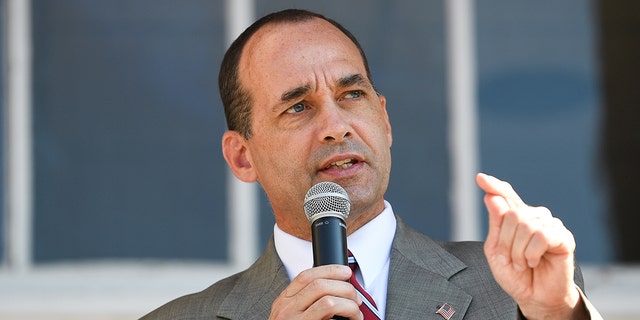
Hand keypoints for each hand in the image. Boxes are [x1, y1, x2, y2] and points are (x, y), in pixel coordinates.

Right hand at [269, 264, 362, 319]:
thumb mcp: (291, 316)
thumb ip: (304, 303)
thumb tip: (334, 288)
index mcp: (283, 302)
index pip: (306, 276)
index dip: (329, 270)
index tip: (345, 272)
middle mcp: (285, 310)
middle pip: (319, 285)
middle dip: (344, 287)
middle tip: (356, 298)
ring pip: (328, 301)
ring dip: (349, 304)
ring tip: (356, 313)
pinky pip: (329, 314)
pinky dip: (347, 314)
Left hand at [476, 173, 585, 319]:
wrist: (534, 297)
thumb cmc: (516, 275)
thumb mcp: (496, 251)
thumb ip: (495, 224)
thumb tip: (491, 197)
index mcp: (517, 219)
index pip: (506, 196)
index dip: (495, 186)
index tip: (480, 178)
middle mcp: (535, 217)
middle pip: (512, 214)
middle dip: (505, 242)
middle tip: (510, 260)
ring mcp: (550, 225)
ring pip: (526, 224)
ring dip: (518, 251)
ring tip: (523, 263)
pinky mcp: (564, 238)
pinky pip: (541, 235)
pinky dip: (532, 253)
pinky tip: (535, 262)